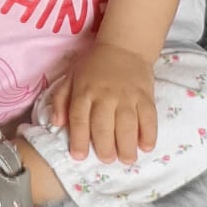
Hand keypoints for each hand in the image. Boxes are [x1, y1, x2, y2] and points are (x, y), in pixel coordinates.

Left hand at [47, 42, 157, 164]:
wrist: (124, 47)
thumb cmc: (94, 66)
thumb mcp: (71, 77)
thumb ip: (60, 100)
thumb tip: (57, 123)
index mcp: (84, 91)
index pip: (79, 118)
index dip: (78, 139)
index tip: (79, 156)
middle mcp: (105, 94)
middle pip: (103, 125)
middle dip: (104, 147)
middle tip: (107, 160)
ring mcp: (127, 95)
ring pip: (127, 124)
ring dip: (127, 145)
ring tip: (126, 159)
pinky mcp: (145, 96)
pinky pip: (149, 117)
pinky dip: (149, 133)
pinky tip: (146, 146)